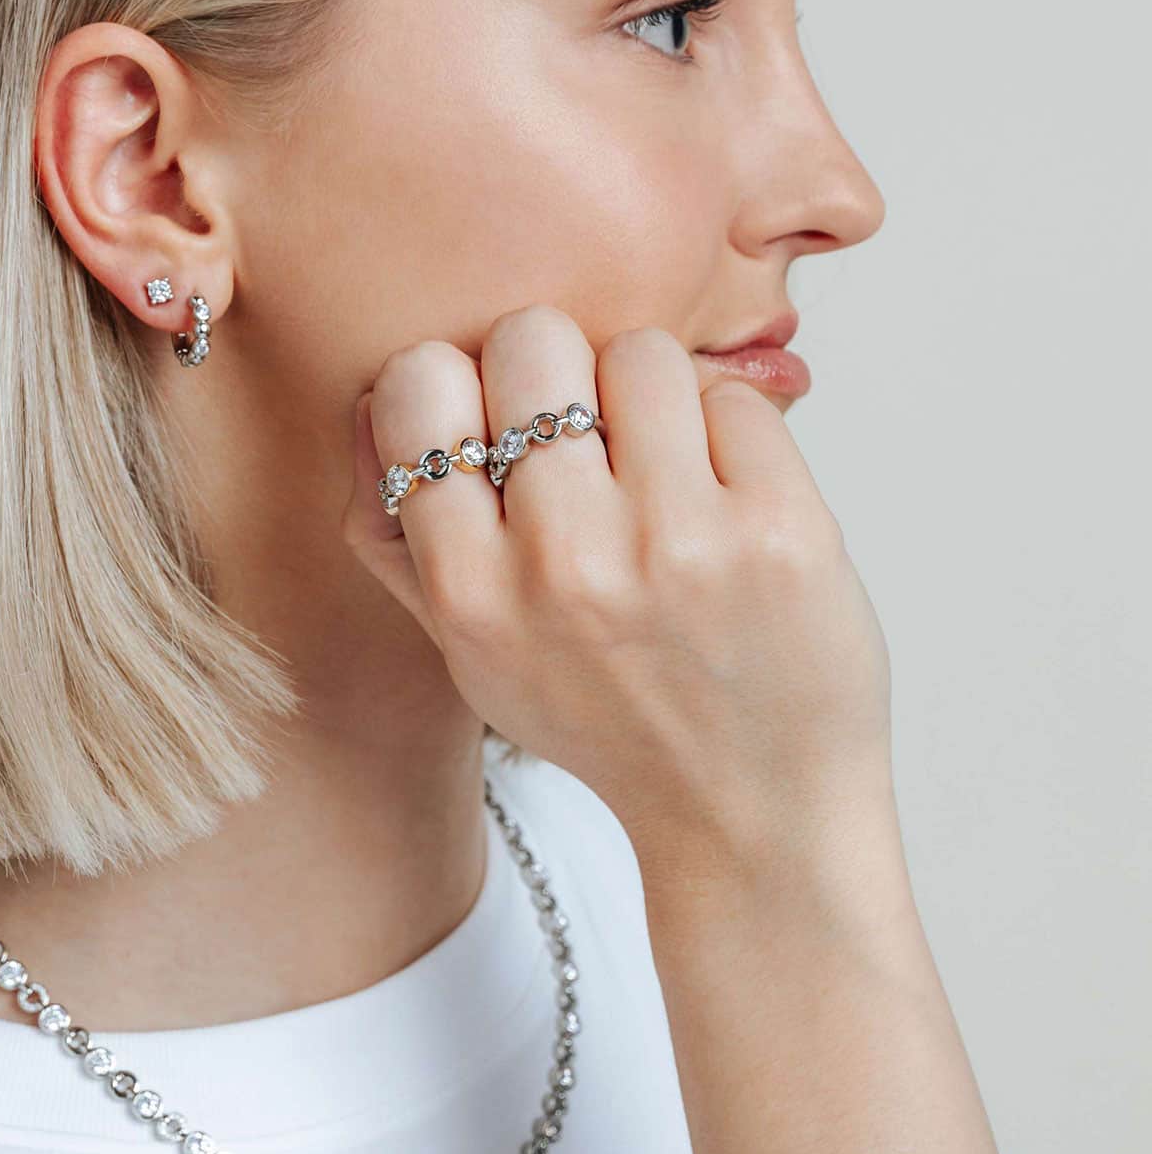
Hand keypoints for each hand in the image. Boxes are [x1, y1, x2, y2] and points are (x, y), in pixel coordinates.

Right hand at [341, 306, 895, 885]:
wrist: (748, 814)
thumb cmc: (608, 724)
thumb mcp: (476, 661)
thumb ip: (404, 544)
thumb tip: (373, 407)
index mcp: (472, 594)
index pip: (417, 387)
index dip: (457, 381)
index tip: (494, 420)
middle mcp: (565, 564)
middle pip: (531, 339)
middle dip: (557, 369)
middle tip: (588, 434)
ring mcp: (677, 544)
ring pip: (640, 353)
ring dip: (651, 398)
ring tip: (664, 473)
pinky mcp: (779, 532)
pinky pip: (734, 399)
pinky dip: (729, 436)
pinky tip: (727, 504)